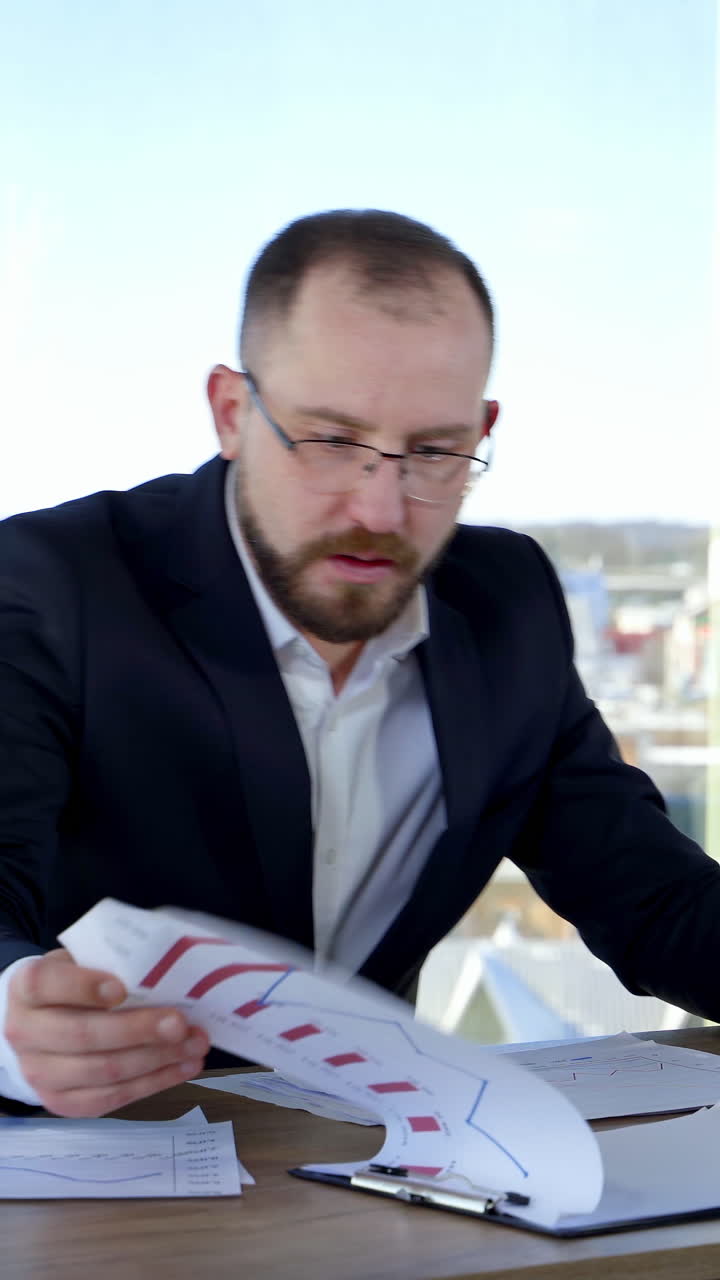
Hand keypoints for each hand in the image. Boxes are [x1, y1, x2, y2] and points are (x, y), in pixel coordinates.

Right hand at [5, 948, 208, 1116]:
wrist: (42, 1025)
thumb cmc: (74, 985)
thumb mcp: (82, 962)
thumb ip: (111, 964)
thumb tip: (168, 971)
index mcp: (27, 988)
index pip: (46, 984)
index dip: (83, 987)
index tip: (122, 989)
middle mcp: (25, 1032)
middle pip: (82, 1035)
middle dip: (138, 1030)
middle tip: (180, 1023)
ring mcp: (40, 1074)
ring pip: (103, 1071)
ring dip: (157, 1059)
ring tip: (195, 1044)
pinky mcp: (64, 1103)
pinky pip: (113, 1098)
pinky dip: (155, 1082)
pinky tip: (184, 1066)